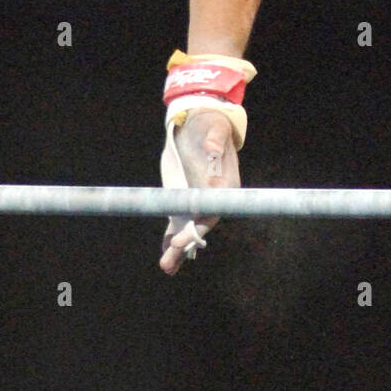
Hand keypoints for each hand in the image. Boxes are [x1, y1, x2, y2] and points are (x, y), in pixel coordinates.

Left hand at [159, 109, 239, 275]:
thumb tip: (212, 151)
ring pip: (188, 227)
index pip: (212, 209)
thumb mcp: (214, 129)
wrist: (203, 123)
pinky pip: (178, 221)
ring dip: (178, 247)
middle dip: (185, 242)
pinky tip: (164, 252)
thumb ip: (215, 142)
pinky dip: (171, 237)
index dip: (199, 224)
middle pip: (200, 224)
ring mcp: (198, 200)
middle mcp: (213, 197)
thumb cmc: (211, 126)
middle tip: (169, 259)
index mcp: (225, 184)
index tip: (184, 236)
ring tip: (166, 266)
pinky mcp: (185, 199)